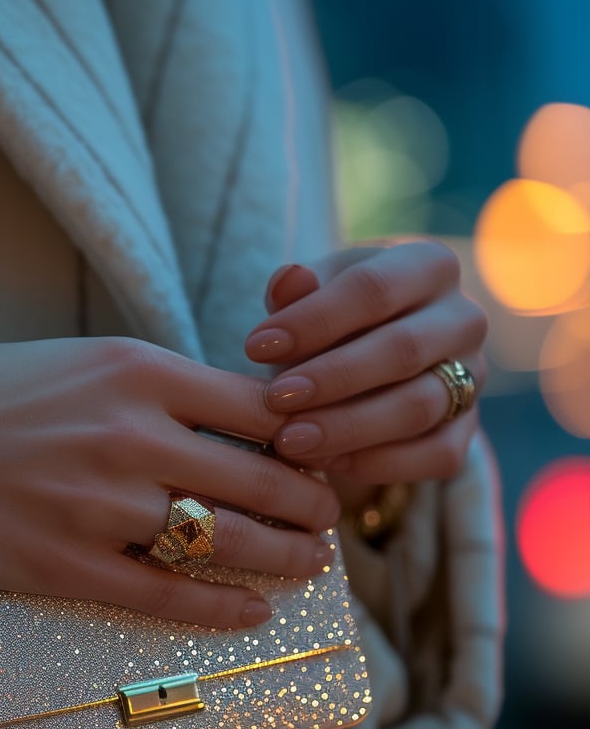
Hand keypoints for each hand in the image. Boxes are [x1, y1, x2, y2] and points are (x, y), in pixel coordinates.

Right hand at [0, 337, 340, 628]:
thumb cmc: (4, 395)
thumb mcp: (92, 363)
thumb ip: (170, 388)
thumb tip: (254, 421)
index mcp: (140, 371)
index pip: (260, 408)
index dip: (307, 439)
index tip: (321, 457)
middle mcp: (130, 434)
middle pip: (259, 477)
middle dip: (310, 504)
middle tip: (329, 517)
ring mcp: (101, 504)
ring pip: (226, 541)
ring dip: (283, 556)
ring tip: (309, 561)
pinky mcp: (70, 564)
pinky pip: (167, 594)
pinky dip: (222, 608)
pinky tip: (253, 612)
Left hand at [243, 242, 487, 483]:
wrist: (368, 362)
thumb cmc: (333, 318)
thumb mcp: (311, 295)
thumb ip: (295, 291)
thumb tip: (289, 279)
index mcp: (429, 265)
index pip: (373, 288)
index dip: (313, 319)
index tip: (255, 347)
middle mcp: (464, 318)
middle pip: (403, 349)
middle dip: (333, 378)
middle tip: (275, 400)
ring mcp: (474, 377)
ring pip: (420, 406)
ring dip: (350, 427)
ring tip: (290, 439)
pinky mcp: (467, 430)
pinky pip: (436, 455)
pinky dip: (379, 463)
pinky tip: (326, 462)